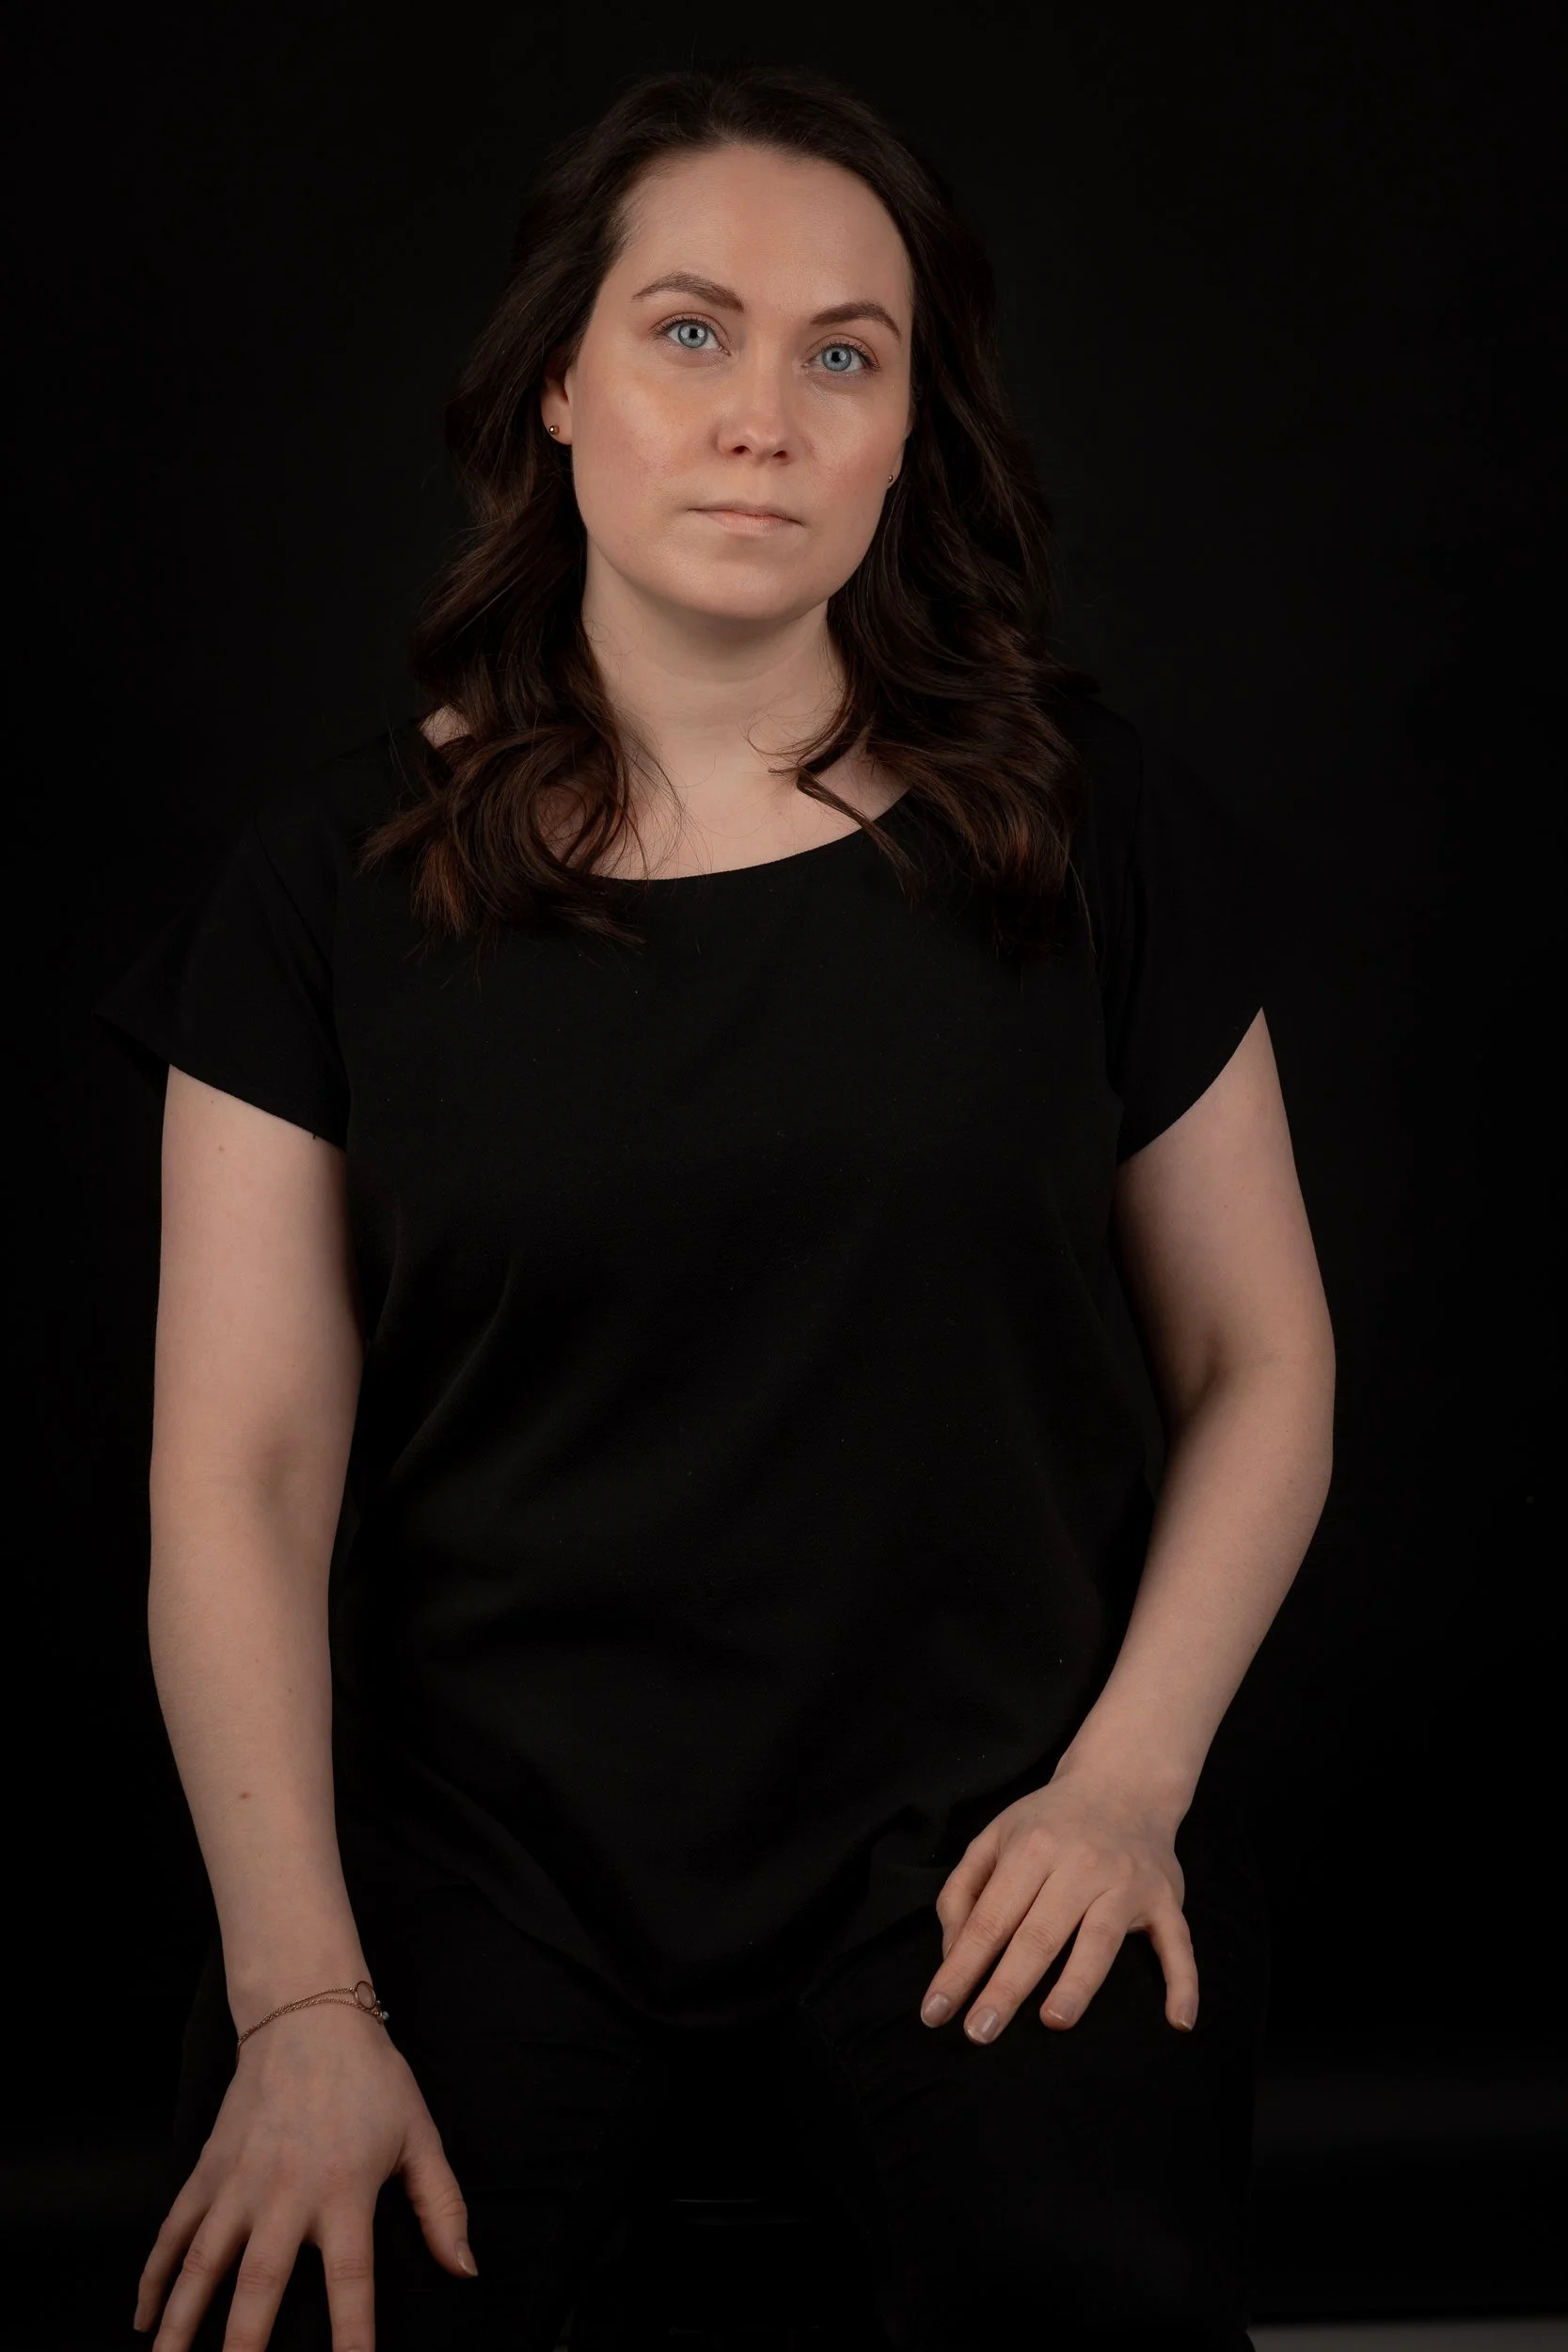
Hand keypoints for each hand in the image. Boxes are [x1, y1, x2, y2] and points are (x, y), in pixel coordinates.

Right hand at [134, 2004, 476, 2349]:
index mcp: (345, 2191)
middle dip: (245, 2344)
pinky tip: (144, 2318)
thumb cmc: (371, 2079)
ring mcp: (240, 2183)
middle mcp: (286, 2194)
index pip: (351, 2281)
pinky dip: (154, 2276)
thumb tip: (465, 2269)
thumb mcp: (420, 2137)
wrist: (308, 2017)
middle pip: (260, 2284)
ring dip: (182, 2323)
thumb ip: (442, 2208)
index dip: (352, 2336)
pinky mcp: (209, 2170)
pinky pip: (175, 2230)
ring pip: (202, 2264)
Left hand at [919, 1769, 1199, 2043]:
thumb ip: (962, 1892)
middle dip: (1007, 1986)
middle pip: (1039, 1934)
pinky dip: (1183, 1982)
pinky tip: (1178, 2020)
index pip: (990, 1919)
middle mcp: (1080, 1865)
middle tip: (979, 2033)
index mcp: (1032, 1849)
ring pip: (1101, 1937)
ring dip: (1078, 1981)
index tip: (936, 2011)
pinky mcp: (1166, 1899)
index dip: (961, 1967)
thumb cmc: (1048, 1822)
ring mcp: (1126, 1883)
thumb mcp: (994, 1838)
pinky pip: (1178, 1944)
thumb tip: (953, 1954)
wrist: (1123, 1783)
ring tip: (1053, 2021)